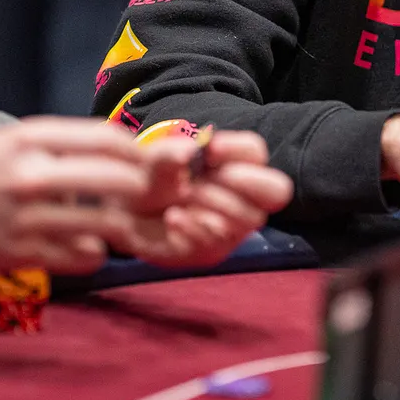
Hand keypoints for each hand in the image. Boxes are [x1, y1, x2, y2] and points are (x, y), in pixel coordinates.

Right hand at [0, 118, 152, 275]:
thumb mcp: (15, 142)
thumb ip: (65, 143)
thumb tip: (127, 149)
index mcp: (30, 139)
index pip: (107, 138)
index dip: (137, 152)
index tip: (146, 162)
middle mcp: (29, 175)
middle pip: (117, 179)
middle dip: (141, 189)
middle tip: (146, 196)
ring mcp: (25, 217)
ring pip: (106, 223)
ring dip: (120, 225)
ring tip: (117, 223)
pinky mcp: (20, 254)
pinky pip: (83, 256)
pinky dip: (94, 253)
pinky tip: (86, 246)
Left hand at [112, 130, 292, 267]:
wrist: (124, 217)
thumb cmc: (149, 183)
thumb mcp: (152, 164)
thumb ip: (167, 155)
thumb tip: (187, 153)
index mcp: (234, 166)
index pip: (256, 152)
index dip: (238, 149)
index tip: (210, 148)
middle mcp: (243, 198)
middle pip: (276, 190)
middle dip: (244, 180)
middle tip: (210, 177)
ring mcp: (231, 228)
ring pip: (250, 217)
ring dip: (216, 201)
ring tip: (184, 195)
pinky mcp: (211, 251)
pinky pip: (217, 241)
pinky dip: (193, 226)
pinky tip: (172, 217)